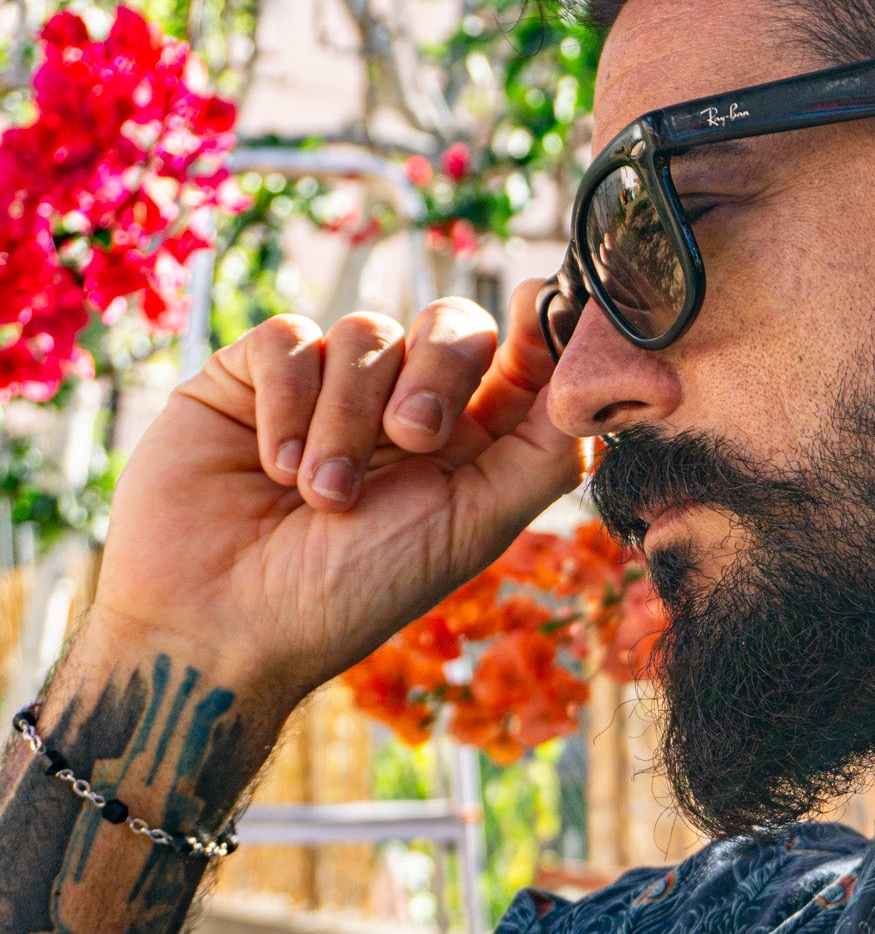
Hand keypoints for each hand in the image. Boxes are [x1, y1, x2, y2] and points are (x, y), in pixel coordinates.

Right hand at [87, 279, 581, 711]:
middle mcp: (402, 409)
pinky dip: (289, 402)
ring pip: (367, 332)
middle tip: (411, 441)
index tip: (547, 308)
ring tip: (321, 495)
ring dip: (348, 417)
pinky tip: (274, 469)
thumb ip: (544, 454)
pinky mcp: (249, 378)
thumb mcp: (474, 525)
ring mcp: (327, 389)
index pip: (519, 360)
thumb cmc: (355, 592)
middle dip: (438, 373)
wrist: (223, 625)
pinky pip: (289, 337)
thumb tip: (593, 385)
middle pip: (453, 327)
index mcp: (470, 447)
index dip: (540, 328)